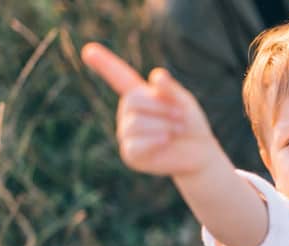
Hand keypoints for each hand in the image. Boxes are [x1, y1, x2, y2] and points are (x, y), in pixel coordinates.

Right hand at [81, 42, 217, 176]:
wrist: (200, 154)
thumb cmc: (190, 125)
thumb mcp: (183, 101)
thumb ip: (170, 89)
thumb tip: (157, 75)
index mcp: (139, 94)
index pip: (118, 76)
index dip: (104, 63)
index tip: (88, 49)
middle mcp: (128, 112)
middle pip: (133, 100)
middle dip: (162, 108)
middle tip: (181, 117)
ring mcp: (127, 134)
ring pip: (136, 123)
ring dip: (165, 126)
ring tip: (177, 131)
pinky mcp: (131, 154)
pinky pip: (137, 144)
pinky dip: (156, 140)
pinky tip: (166, 141)